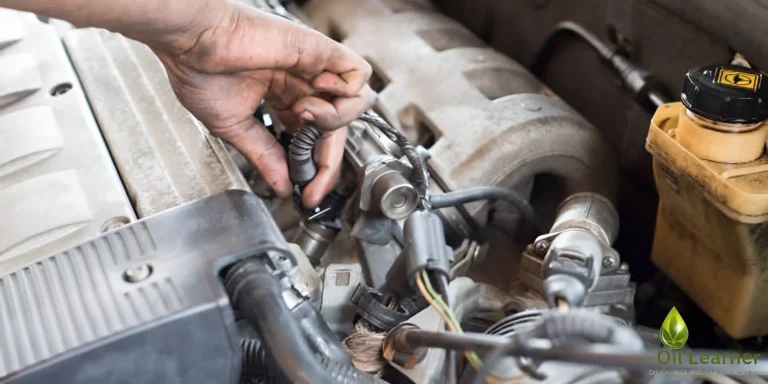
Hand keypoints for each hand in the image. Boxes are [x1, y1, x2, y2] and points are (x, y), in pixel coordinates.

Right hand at [151, 2, 374, 206]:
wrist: (192, 41)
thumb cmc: (200, 69)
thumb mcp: (236, 126)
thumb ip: (264, 154)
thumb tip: (282, 185)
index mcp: (283, 100)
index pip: (315, 140)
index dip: (317, 169)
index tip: (308, 194)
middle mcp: (301, 85)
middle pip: (339, 129)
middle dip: (329, 161)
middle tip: (313, 180)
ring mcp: (313, 68)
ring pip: (356, 103)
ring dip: (336, 120)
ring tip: (304, 115)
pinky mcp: (320, 49)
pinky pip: (358, 74)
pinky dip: (346, 91)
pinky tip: (316, 93)